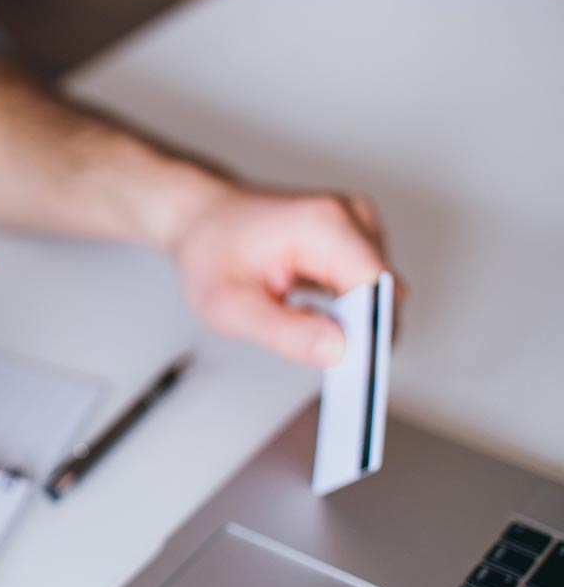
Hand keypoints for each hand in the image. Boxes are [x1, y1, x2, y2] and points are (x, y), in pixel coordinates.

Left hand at [169, 183, 397, 367]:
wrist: (201, 219)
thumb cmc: (210, 253)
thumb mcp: (230, 305)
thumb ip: (285, 331)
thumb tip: (338, 351)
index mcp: (324, 224)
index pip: (378, 288)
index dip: (372, 332)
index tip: (357, 370)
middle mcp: (350, 216)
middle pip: (385, 292)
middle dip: (359, 331)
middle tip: (318, 356)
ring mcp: (357, 225)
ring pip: (380, 295)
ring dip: (350, 321)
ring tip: (300, 324)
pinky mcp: (355, 240)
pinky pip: (369, 287)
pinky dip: (347, 310)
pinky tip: (312, 318)